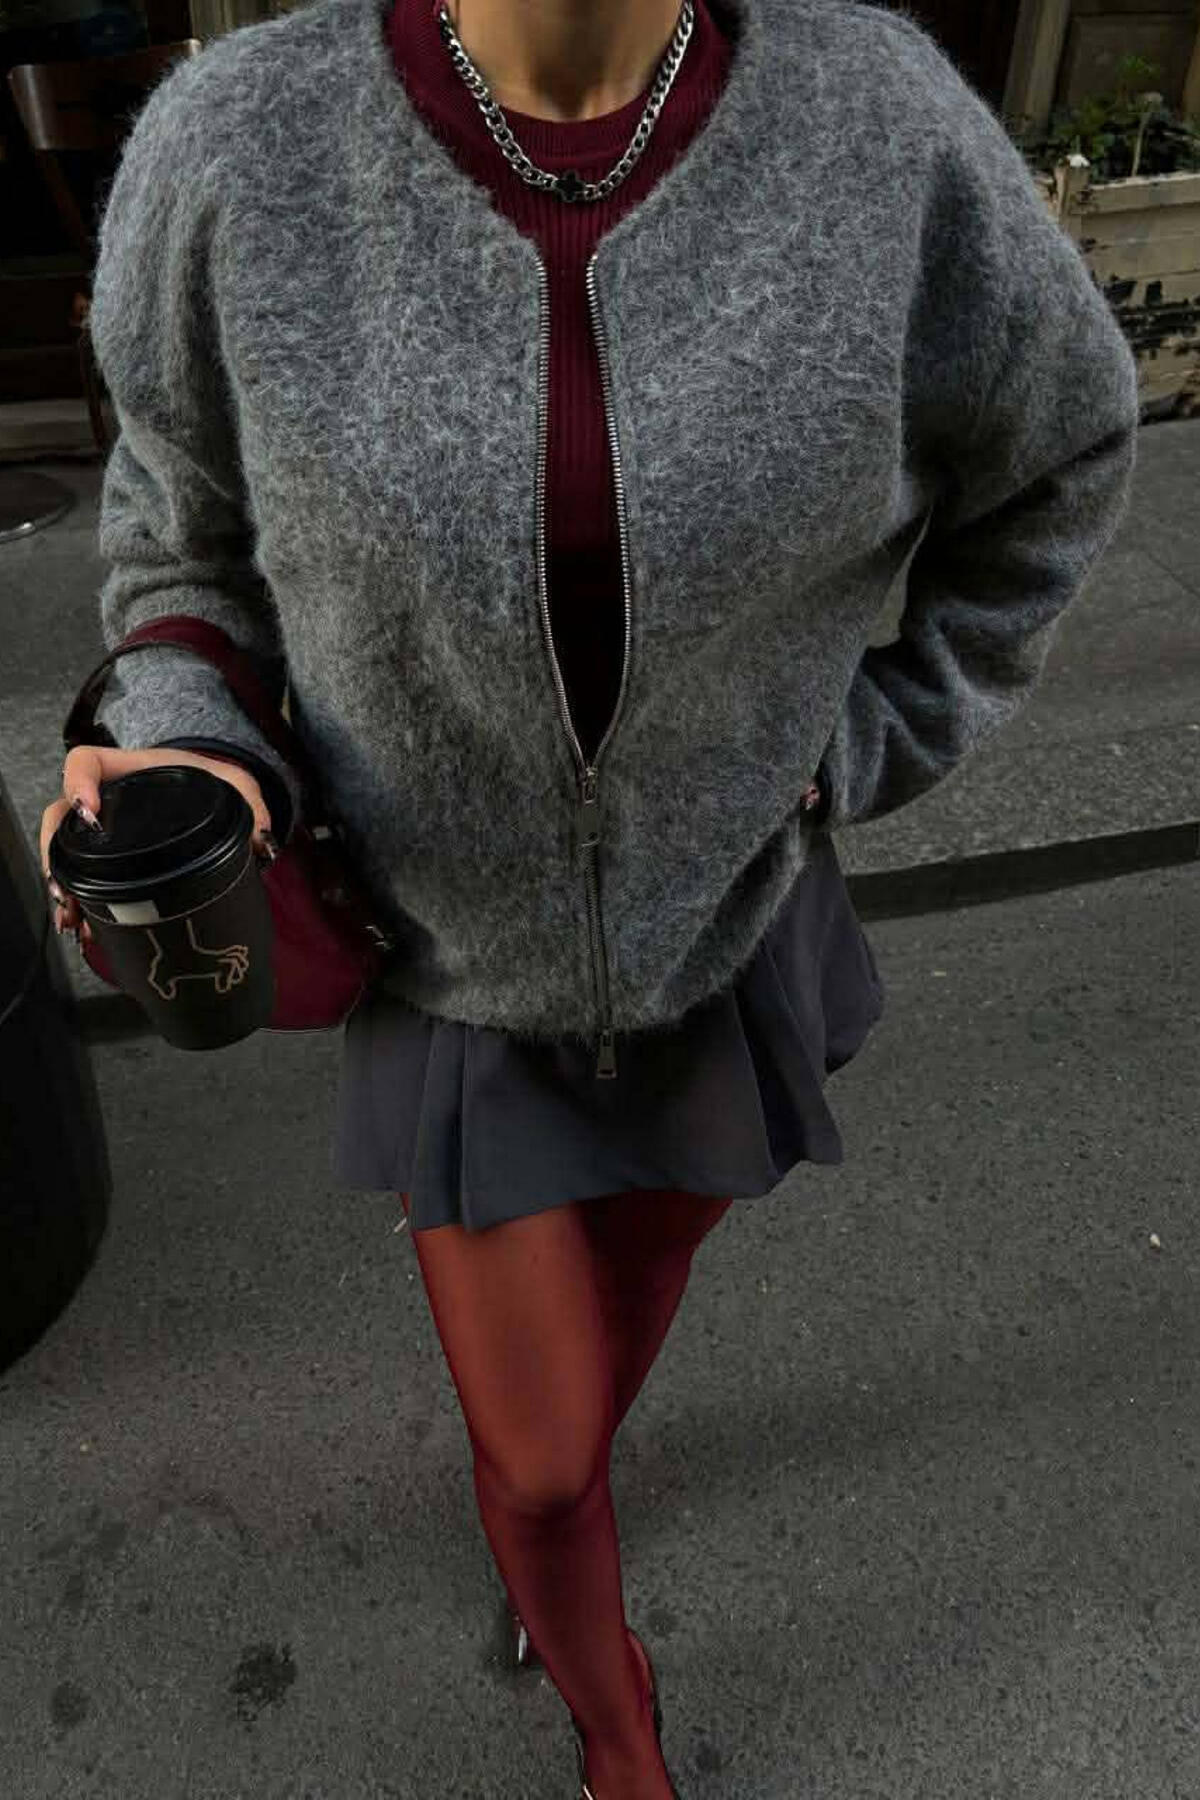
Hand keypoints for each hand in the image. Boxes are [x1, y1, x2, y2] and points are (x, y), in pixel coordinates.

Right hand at [39, 745, 273, 942]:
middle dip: (55, 853)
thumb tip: (260, 842)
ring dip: (63, 886)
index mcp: (131, 769)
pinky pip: (84, 875)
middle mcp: (109, 797)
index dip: (77, 781)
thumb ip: (252, 805)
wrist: (214, 797)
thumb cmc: (216, 783)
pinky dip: (82, 902)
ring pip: (66, 852)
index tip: (88, 811)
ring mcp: (105, 830)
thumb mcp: (236, 786)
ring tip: (72, 918)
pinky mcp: (111, 857)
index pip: (86, 761)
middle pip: (61, 816)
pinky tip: (86, 928)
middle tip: (66, 887)